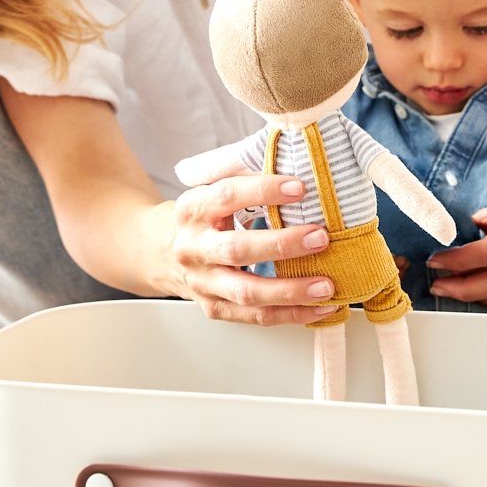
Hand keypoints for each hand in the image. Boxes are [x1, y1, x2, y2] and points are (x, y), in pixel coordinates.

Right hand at [167, 171, 338, 325]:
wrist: (160, 252)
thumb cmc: (201, 217)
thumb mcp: (211, 190)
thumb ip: (245, 180)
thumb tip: (298, 170)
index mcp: (193, 210)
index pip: (228, 196)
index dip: (264, 191)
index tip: (300, 188)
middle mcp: (194, 248)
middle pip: (237, 249)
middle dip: (283, 245)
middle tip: (320, 238)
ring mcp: (203, 283)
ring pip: (247, 292)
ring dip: (291, 291)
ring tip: (326, 286)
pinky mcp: (215, 308)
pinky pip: (256, 317)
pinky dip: (291, 315)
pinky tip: (319, 308)